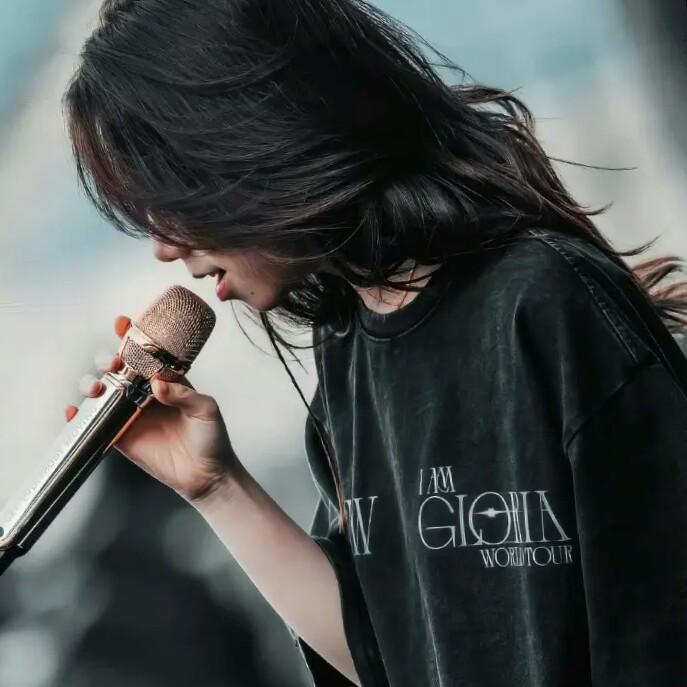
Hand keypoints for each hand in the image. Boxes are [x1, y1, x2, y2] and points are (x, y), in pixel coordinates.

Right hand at [65, 315, 240, 503]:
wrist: (207, 475)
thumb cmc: (212, 439)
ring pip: (104, 391)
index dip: (133, 337)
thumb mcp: (206, 410)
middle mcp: (146, 394)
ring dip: (93, 384)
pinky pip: (96, 422)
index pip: (147, 354)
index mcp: (169, 381)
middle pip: (119, 369)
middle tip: (113, 364)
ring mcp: (131, 414)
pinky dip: (80, 416)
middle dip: (109, 360)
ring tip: (97, 387)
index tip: (122, 324)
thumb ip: (184, 395)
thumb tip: (157, 384)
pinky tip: (74, 412)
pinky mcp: (122, 436)